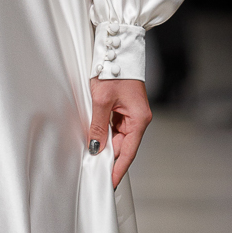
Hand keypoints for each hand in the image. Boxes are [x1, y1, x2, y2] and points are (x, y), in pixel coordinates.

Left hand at [88, 75, 150, 189]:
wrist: (118, 49)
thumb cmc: (113, 71)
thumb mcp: (101, 101)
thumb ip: (99, 127)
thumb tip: (96, 148)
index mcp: (139, 119)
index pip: (129, 152)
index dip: (118, 169)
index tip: (110, 183)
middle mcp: (138, 119)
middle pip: (124, 146)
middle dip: (110, 159)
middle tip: (96, 174)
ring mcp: (132, 115)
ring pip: (118, 138)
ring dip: (106, 147)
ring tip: (92, 160)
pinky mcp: (124, 110)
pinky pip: (115, 128)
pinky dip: (105, 135)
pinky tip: (95, 141)